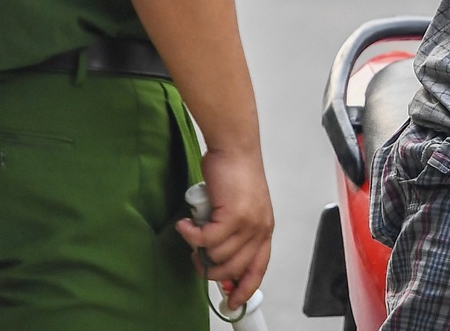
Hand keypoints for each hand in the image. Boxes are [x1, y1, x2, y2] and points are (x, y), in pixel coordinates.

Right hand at [174, 146, 273, 304]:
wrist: (235, 148)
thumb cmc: (235, 174)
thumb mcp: (241, 209)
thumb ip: (234, 234)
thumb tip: (216, 259)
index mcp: (264, 230)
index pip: (258, 269)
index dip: (244, 288)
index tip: (231, 301)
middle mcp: (260, 230)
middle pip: (233, 268)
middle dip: (209, 268)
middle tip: (196, 255)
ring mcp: (248, 224)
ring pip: (218, 255)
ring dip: (198, 248)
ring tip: (191, 231)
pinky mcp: (233, 216)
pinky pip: (207, 239)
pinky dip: (191, 234)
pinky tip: (185, 224)